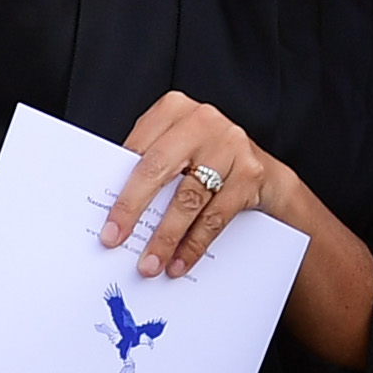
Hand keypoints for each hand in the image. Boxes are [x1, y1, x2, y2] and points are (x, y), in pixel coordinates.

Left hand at [100, 91, 282, 279]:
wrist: (265, 172)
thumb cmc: (208, 159)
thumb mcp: (177, 149)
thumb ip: (150, 166)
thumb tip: (116, 211)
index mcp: (175, 109)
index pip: (138, 150)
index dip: (119, 189)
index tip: (107, 223)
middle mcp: (202, 121)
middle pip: (158, 169)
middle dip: (133, 209)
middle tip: (116, 240)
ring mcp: (229, 145)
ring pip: (187, 199)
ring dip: (165, 238)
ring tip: (150, 263)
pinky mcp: (249, 172)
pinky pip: (214, 217)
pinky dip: (193, 245)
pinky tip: (180, 262)